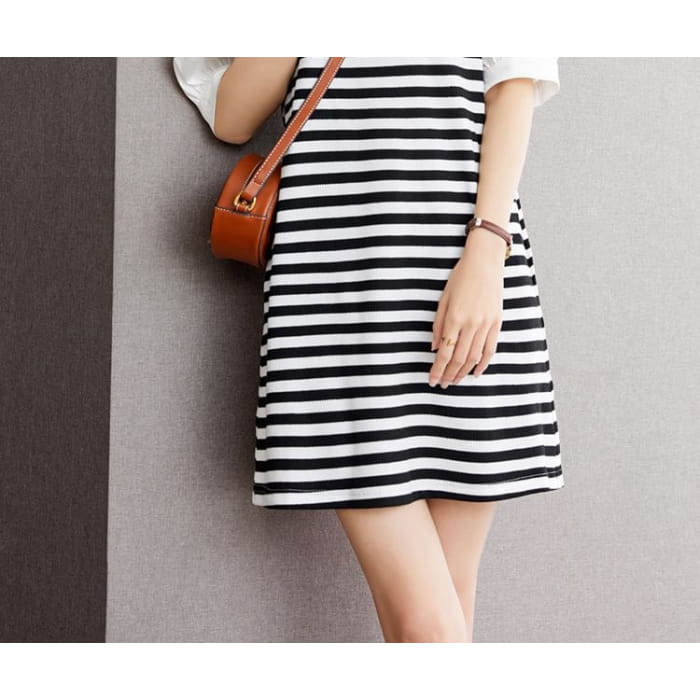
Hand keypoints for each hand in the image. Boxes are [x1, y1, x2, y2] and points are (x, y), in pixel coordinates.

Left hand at [429, 233, 504, 387]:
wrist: (485, 262)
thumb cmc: (460, 278)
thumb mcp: (443, 299)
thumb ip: (438, 325)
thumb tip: (435, 348)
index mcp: (454, 318)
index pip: (444, 352)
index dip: (438, 370)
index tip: (433, 380)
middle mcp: (471, 324)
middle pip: (459, 358)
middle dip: (449, 374)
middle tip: (442, 384)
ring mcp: (486, 324)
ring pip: (474, 357)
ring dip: (463, 372)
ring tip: (455, 381)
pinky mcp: (497, 323)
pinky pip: (490, 349)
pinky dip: (483, 363)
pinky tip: (475, 372)